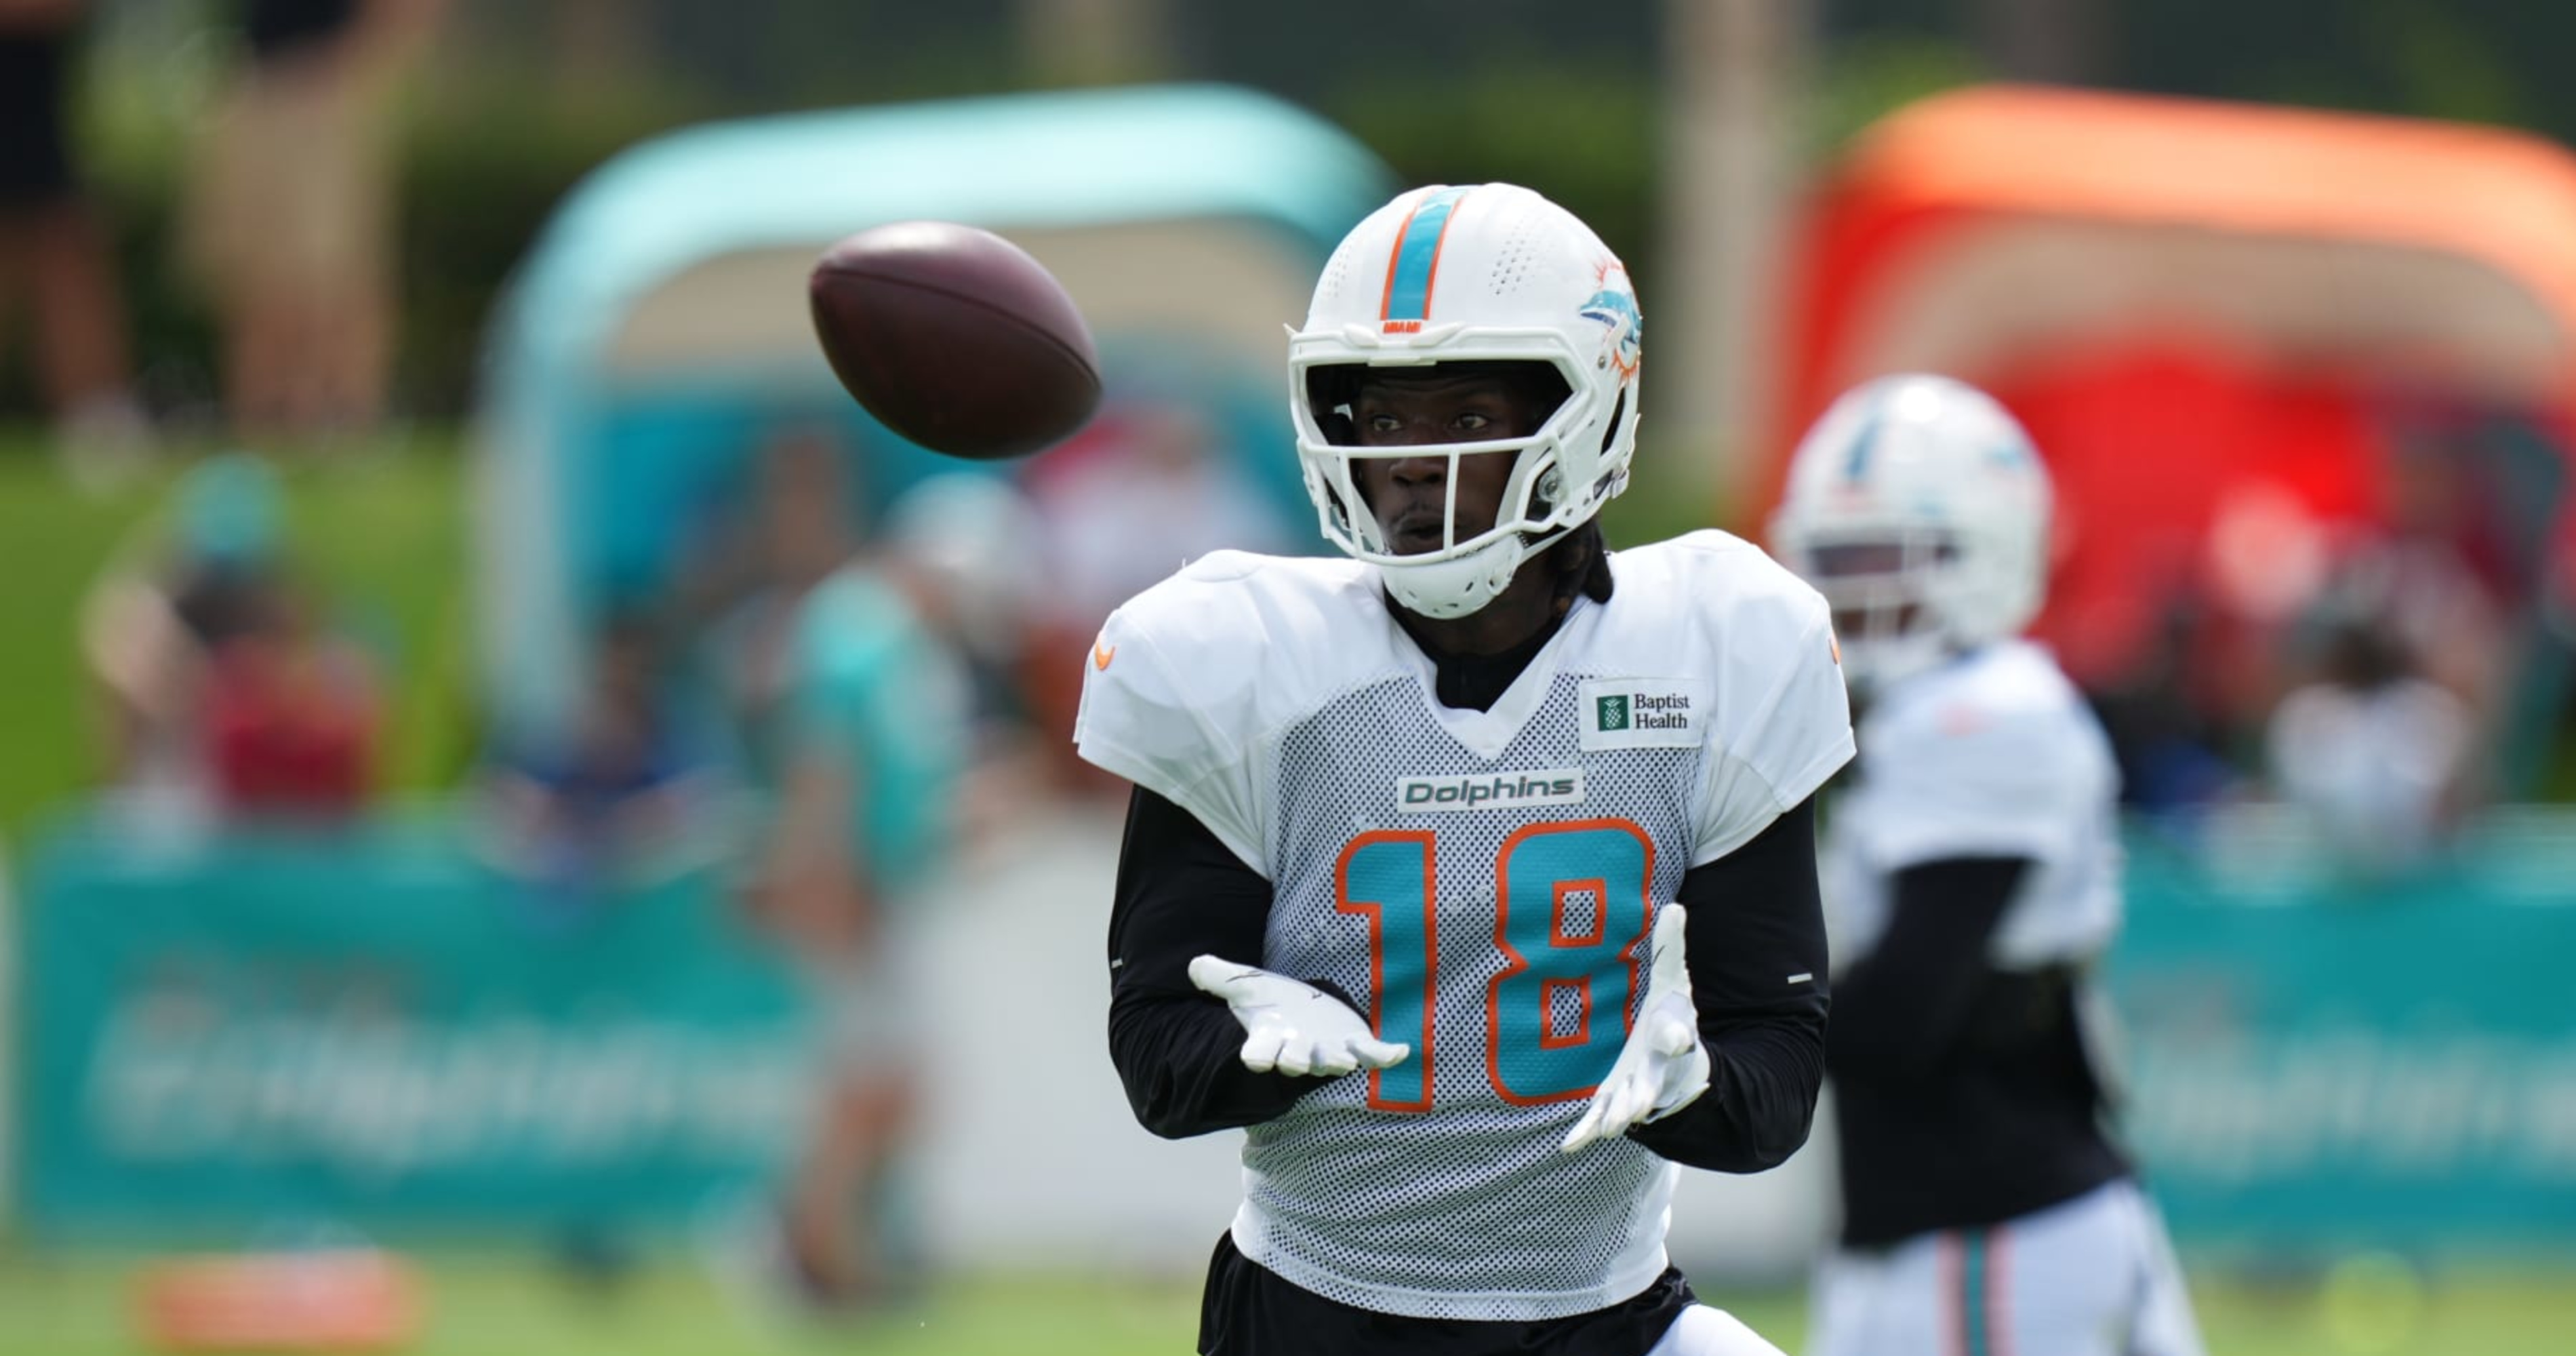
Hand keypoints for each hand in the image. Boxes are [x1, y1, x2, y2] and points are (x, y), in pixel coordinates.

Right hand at [1188, 956, 1411, 1077]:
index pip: (1258, 1053)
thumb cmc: (1271, 1002)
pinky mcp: (1354, 1045)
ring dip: (1336, 1063)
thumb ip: (1220, 976)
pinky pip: (1372, 1055)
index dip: (1257, 1055)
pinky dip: (1387, 1056)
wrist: (1302, 1012)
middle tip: (1294, 1062)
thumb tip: (1195, 965)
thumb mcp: (1245, 984)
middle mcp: (1297, 1051)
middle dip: (1294, 1061)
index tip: (1253, 1059)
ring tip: (1344, 1062)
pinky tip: (1403, 1051)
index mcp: (1269, 1039)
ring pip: (1330, 1063)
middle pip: (1294, 1062)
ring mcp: (1328, 1051)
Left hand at [1561, 904, 1710, 1152]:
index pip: (1677, 1036)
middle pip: (1651, 1084)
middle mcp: (1654, 1068)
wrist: (1672, 1052)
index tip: (1675, 1038)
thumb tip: (1675, 905)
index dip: (1676, 1036)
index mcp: (1671, 1034)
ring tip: (1606, 1129)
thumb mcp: (1673, 976)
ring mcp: (1633, 1089)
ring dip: (1617, 1118)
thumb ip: (1671, 945)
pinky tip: (1567, 1146)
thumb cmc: (1668, 1010)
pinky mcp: (1613, 1100)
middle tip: (1635, 1107)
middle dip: (1643, 1094)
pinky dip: (1585, 1133)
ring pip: (1626, 1109)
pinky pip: (1597, 1119)